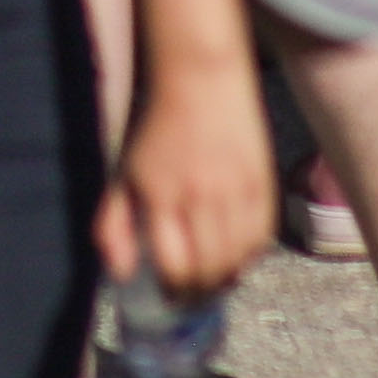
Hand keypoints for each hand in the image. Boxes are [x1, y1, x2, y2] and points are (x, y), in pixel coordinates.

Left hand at [105, 49, 279, 304]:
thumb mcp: (125, 173)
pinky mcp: (264, 184)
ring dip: (225, 280)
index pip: (175, 265)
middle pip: (208, 269)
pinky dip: (249, 258)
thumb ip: (114, 226)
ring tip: (212, 284)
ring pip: (238, 260)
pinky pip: (262, 239)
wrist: (203, 80)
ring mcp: (237, 191)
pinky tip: (236, 260)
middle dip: (198, 293)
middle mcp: (202, 197)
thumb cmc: (158, 130)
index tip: (167, 297)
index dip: (172, 291)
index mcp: (163, 195)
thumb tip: (120, 275)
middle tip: (190, 298)